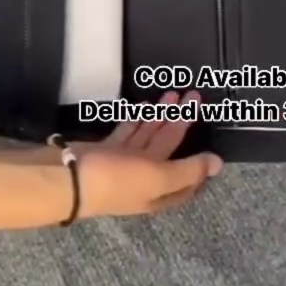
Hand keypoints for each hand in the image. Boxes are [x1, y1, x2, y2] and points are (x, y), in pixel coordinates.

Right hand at [75, 91, 222, 215]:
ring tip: (173, 93)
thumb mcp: (159, 178)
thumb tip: (218, 164)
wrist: (67, 179)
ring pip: (148, 138)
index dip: (200, 164)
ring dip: (161, 117)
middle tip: (193, 96)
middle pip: (168, 150)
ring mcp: (122, 165)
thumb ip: (189, 169)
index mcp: (158, 192)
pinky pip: (127, 133)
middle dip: (181, 123)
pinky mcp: (105, 151)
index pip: (187, 180)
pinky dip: (138, 120)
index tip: (210, 141)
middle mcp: (143, 180)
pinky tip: (145, 106)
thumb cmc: (118, 181)